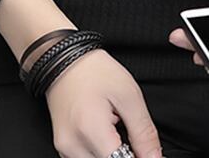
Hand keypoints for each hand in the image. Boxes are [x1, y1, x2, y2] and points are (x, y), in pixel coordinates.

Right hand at [44, 48, 163, 157]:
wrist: (64, 60)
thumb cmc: (95, 72)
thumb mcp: (128, 95)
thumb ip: (143, 133)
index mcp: (91, 130)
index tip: (145, 150)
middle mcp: (72, 146)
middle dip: (125, 157)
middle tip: (131, 138)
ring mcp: (65, 149)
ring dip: (112, 156)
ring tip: (116, 133)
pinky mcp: (63, 149)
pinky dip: (101, 154)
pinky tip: (105, 136)